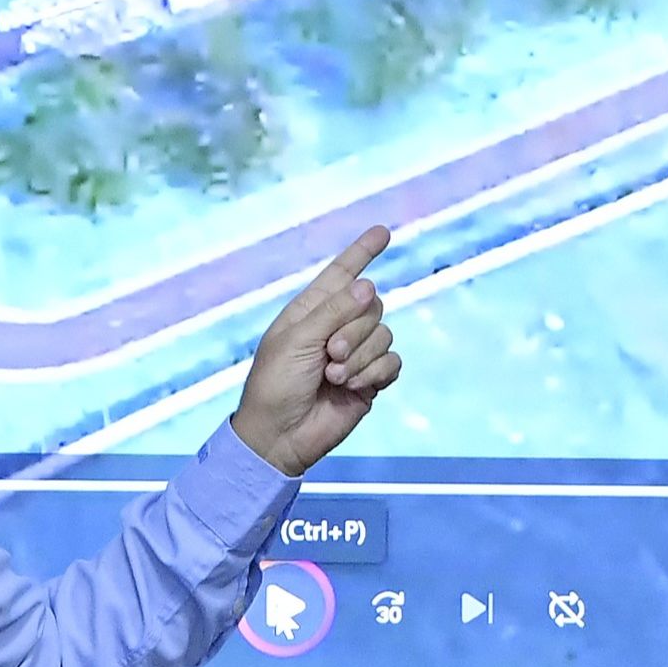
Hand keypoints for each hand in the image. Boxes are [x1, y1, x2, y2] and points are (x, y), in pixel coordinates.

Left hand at [230, 226, 399, 475]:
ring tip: (333, 377)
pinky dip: (374, 373)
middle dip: (355, 329)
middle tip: (329, 355)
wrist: (280, 435)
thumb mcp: (298, 340)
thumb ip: (334, 311)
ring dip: (360, 357)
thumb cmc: (275, 384)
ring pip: (384, 334)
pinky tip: (353, 388)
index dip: (362, 252)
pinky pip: (392, 362)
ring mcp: (355, 354)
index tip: (383, 231)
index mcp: (312, 310)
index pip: (342, 274)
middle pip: (372, 305)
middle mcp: (336, 327)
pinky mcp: (371, 380)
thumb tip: (369, 286)